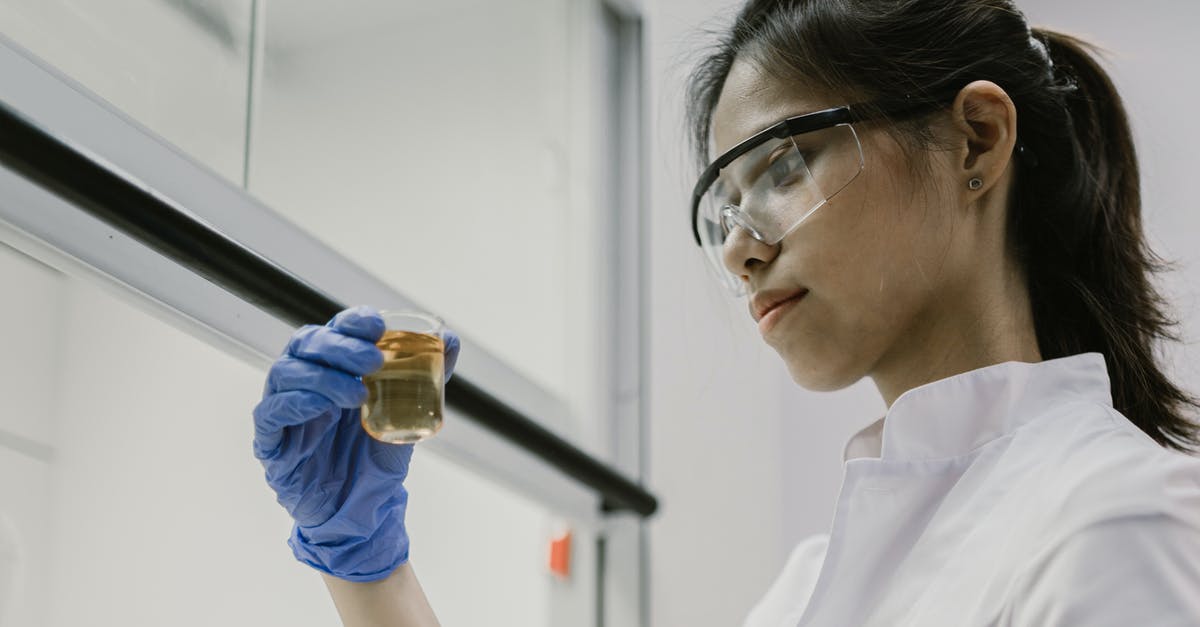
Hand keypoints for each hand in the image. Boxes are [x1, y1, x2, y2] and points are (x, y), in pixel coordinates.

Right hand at [252, 305, 459, 580]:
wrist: (362, 509)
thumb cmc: (376, 456)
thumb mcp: (408, 413)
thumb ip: (428, 376)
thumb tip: (451, 338)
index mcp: (333, 368)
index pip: (333, 330)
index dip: (351, 322)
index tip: (377, 325)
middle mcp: (304, 382)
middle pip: (307, 344)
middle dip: (340, 346)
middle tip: (374, 359)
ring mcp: (284, 410)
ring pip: (286, 373)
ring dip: (323, 376)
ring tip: (358, 394)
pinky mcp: (271, 442)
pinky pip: (270, 413)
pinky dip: (295, 403)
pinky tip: (322, 406)